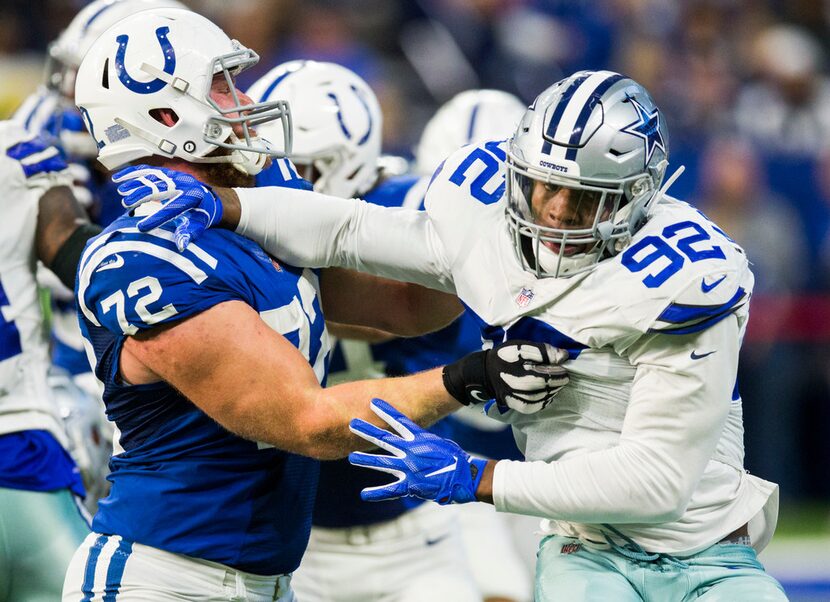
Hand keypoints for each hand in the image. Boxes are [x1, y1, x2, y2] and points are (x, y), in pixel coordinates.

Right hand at [112, 165, 222, 250]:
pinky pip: (148, 170)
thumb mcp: (199, 225)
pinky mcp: (167, 172)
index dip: (157, 218)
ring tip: (121, 192)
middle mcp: (184, 183)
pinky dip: (132, 173)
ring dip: (135, 182)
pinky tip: (117, 178)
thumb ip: (190, 233)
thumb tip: (181, 246)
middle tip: (126, 203)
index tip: (141, 227)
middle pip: (160, 188)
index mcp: (193, 197)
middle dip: (142, 195)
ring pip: (152, 176)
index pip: (174, 208)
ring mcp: (174, 175)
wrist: (209, 198)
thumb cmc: (202, 215)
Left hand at [348, 399, 486, 504]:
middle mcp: (411, 451)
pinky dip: (376, 493)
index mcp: (420, 438)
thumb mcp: (439, 444)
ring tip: (351, 457)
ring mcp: (409, 467)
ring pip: (382, 462)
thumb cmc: (455, 459)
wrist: (465, 476)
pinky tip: (363, 494)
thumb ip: (423, 442)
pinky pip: (390, 489)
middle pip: (384, 439)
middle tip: (352, 423)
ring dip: (366, 459)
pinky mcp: (410, 485)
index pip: (399, 421)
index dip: (386, 411)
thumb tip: (416, 441)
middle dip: (367, 431)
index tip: (373, 402)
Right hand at [443, 340, 568, 413]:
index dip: (558, 370)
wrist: (485, 373)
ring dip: (553, 391)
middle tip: (564, 376)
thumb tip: (564, 356)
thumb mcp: (521, 346)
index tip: (564, 366)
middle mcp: (514, 382)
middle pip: (543, 385)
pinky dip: (543, 402)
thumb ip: (542, 350)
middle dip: (557, 381)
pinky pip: (532, 407)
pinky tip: (548, 396)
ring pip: (540, 397)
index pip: (544, 372)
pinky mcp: (513, 404)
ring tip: (557, 384)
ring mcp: (513, 395)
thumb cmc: (505, 356)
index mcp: (516, 364)